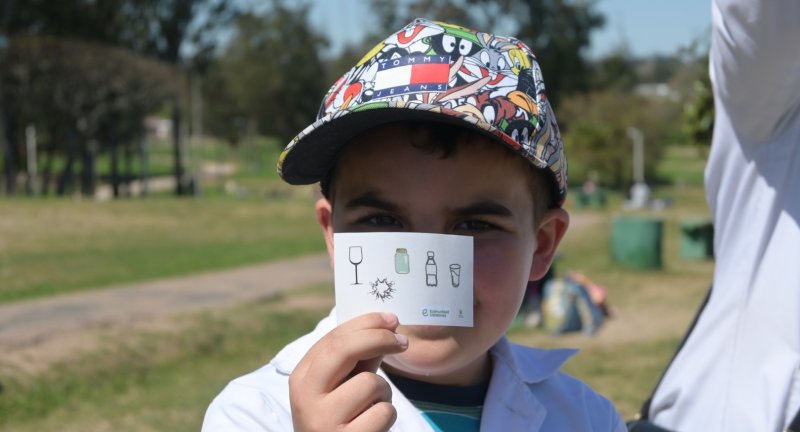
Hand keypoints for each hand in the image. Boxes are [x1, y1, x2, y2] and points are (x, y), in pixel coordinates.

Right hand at [289, 312, 408, 431]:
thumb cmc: (338, 419)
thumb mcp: (339, 387)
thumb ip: (356, 359)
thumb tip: (386, 325)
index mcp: (302, 378)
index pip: (333, 338)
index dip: (366, 324)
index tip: (391, 319)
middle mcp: (306, 397)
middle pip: (345, 350)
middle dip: (379, 338)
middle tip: (402, 341)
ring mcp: (323, 421)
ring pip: (371, 383)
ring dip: (384, 393)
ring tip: (372, 407)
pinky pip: (383, 412)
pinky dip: (386, 416)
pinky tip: (372, 427)